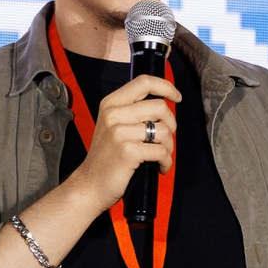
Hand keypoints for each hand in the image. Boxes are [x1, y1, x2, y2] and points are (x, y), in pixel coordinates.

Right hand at [69, 74, 180, 215]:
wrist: (90, 185)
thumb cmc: (106, 157)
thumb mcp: (112, 125)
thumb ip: (132, 111)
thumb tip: (164, 104)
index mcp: (110, 103)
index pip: (144, 82)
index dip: (166, 87)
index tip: (177, 97)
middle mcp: (113, 114)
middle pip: (160, 107)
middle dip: (171, 124)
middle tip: (165, 139)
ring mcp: (120, 132)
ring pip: (164, 130)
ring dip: (169, 146)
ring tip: (161, 156)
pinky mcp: (128, 151)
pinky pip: (161, 151)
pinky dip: (166, 161)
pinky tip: (160, 167)